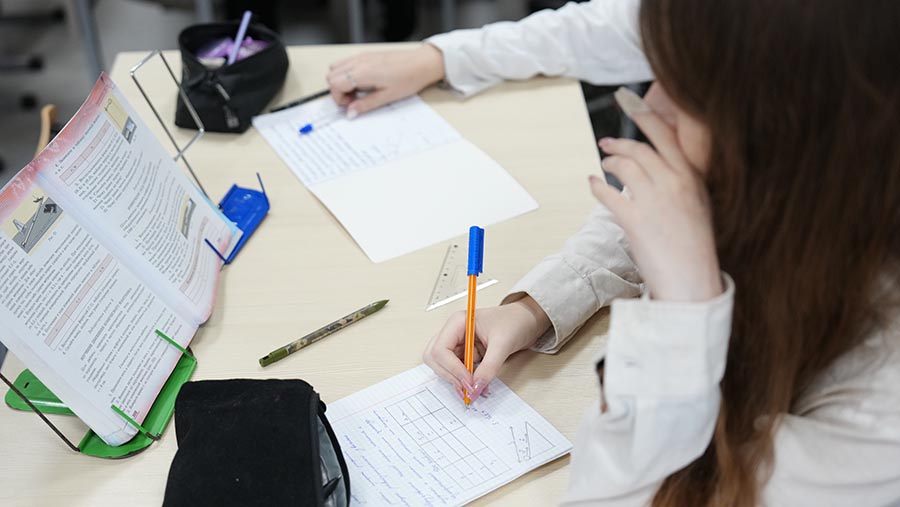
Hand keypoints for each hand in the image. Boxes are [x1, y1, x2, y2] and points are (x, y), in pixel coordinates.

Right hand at [326, 45, 444, 116]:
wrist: (421, 64)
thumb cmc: (408, 79)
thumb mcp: (387, 97)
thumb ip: (365, 105)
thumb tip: (350, 113)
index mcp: (363, 72)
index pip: (335, 84)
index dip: (338, 98)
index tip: (350, 106)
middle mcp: (359, 62)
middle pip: (331, 75)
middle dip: (337, 90)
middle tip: (353, 100)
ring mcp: (361, 56)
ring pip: (336, 68)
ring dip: (341, 81)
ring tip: (357, 91)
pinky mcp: (366, 55)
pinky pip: (346, 63)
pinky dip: (347, 74)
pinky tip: (362, 82)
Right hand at [423, 297, 549, 402]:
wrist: (527, 320)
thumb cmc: (515, 321)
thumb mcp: (503, 344)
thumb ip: (488, 367)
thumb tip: (476, 387)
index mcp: (458, 322)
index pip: (440, 349)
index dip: (452, 368)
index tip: (469, 382)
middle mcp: (453, 332)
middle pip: (435, 358)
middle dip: (449, 375)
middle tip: (468, 388)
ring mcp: (458, 343)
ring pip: (442, 366)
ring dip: (455, 379)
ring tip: (473, 388)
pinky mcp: (465, 353)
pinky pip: (456, 370)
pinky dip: (463, 380)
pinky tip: (477, 385)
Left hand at [589, 90, 721, 301]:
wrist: (692, 278)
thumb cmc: (695, 245)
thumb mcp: (697, 205)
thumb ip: (681, 182)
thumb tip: (659, 168)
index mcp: (691, 177)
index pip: (666, 136)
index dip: (645, 116)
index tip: (629, 102)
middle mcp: (674, 183)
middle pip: (640, 148)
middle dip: (618, 142)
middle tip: (606, 142)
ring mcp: (654, 200)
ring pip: (624, 166)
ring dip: (609, 163)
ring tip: (604, 166)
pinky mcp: (635, 219)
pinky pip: (609, 193)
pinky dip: (597, 187)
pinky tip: (593, 184)